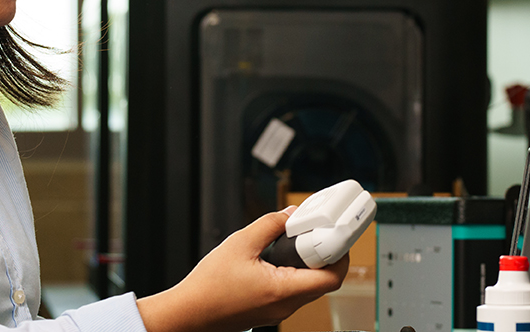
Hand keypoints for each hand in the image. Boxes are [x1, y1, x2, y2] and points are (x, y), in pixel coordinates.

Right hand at [136, 207, 349, 331]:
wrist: (188, 314)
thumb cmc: (209, 287)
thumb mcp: (241, 243)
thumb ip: (270, 225)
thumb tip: (291, 215)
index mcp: (283, 290)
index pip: (333, 278)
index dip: (340, 255)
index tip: (335, 236)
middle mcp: (285, 305)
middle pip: (323, 282)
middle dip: (324, 255)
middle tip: (314, 234)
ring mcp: (278, 312)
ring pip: (308, 287)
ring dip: (307, 265)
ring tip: (293, 244)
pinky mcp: (269, 312)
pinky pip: (292, 292)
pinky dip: (293, 274)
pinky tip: (276, 258)